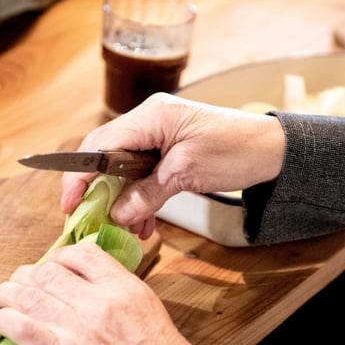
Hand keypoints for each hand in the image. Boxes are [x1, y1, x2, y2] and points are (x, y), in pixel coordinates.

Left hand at [0, 243, 206, 344]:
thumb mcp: (148, 308)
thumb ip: (119, 290)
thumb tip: (88, 280)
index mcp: (123, 287)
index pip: (81, 254)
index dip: (59, 257)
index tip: (54, 268)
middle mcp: (98, 302)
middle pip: (47, 272)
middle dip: (28, 275)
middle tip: (23, 285)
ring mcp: (78, 330)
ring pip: (28, 295)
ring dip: (9, 294)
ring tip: (6, 299)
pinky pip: (22, 329)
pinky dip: (6, 321)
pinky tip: (4, 322)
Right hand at [61, 92, 285, 238]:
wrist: (274, 150)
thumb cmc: (235, 150)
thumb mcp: (187, 173)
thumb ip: (148, 193)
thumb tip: (117, 214)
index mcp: (151, 116)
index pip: (100, 144)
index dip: (80, 174)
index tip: (71, 204)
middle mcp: (150, 121)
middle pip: (106, 155)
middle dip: (97, 189)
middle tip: (89, 219)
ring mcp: (159, 135)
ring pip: (124, 168)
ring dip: (121, 198)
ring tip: (123, 227)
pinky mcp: (170, 149)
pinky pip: (143, 173)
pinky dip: (140, 198)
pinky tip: (143, 223)